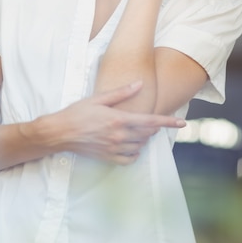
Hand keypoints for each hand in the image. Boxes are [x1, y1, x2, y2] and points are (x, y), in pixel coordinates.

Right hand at [43, 82, 184, 164]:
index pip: (150, 121)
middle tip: (152, 121)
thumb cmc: (77, 113)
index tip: (182, 123)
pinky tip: (132, 146)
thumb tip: (139, 84)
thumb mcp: (99, 98)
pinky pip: (129, 158)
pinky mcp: (108, 157)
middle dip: (154, 127)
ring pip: (140, 145)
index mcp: (119, 119)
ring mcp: (114, 148)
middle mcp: (119, 135)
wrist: (60, 132)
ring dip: (144, 138)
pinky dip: (135, 153)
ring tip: (139, 130)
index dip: (168, 122)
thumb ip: (121, 93)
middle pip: (148, 133)